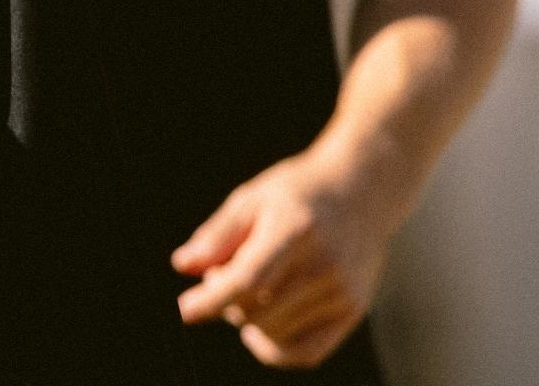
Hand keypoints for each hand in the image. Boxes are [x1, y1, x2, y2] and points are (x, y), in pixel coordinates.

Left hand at [172, 145, 396, 367]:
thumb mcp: (252, 198)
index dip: (212, 299)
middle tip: (221, 274)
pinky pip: (306, 353)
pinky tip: (258, 331)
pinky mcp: (353, 311)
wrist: (361, 191)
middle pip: (257, 309)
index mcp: (294, 230)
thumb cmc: (296, 192)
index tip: (185, 310)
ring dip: (247, 320)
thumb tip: (183, 266)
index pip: (248, 280)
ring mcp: (342, 292)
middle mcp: (324, 265)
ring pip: (276, 332)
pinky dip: (275, 351)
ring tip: (246, 288)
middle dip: (225, 300)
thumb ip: (218, 235)